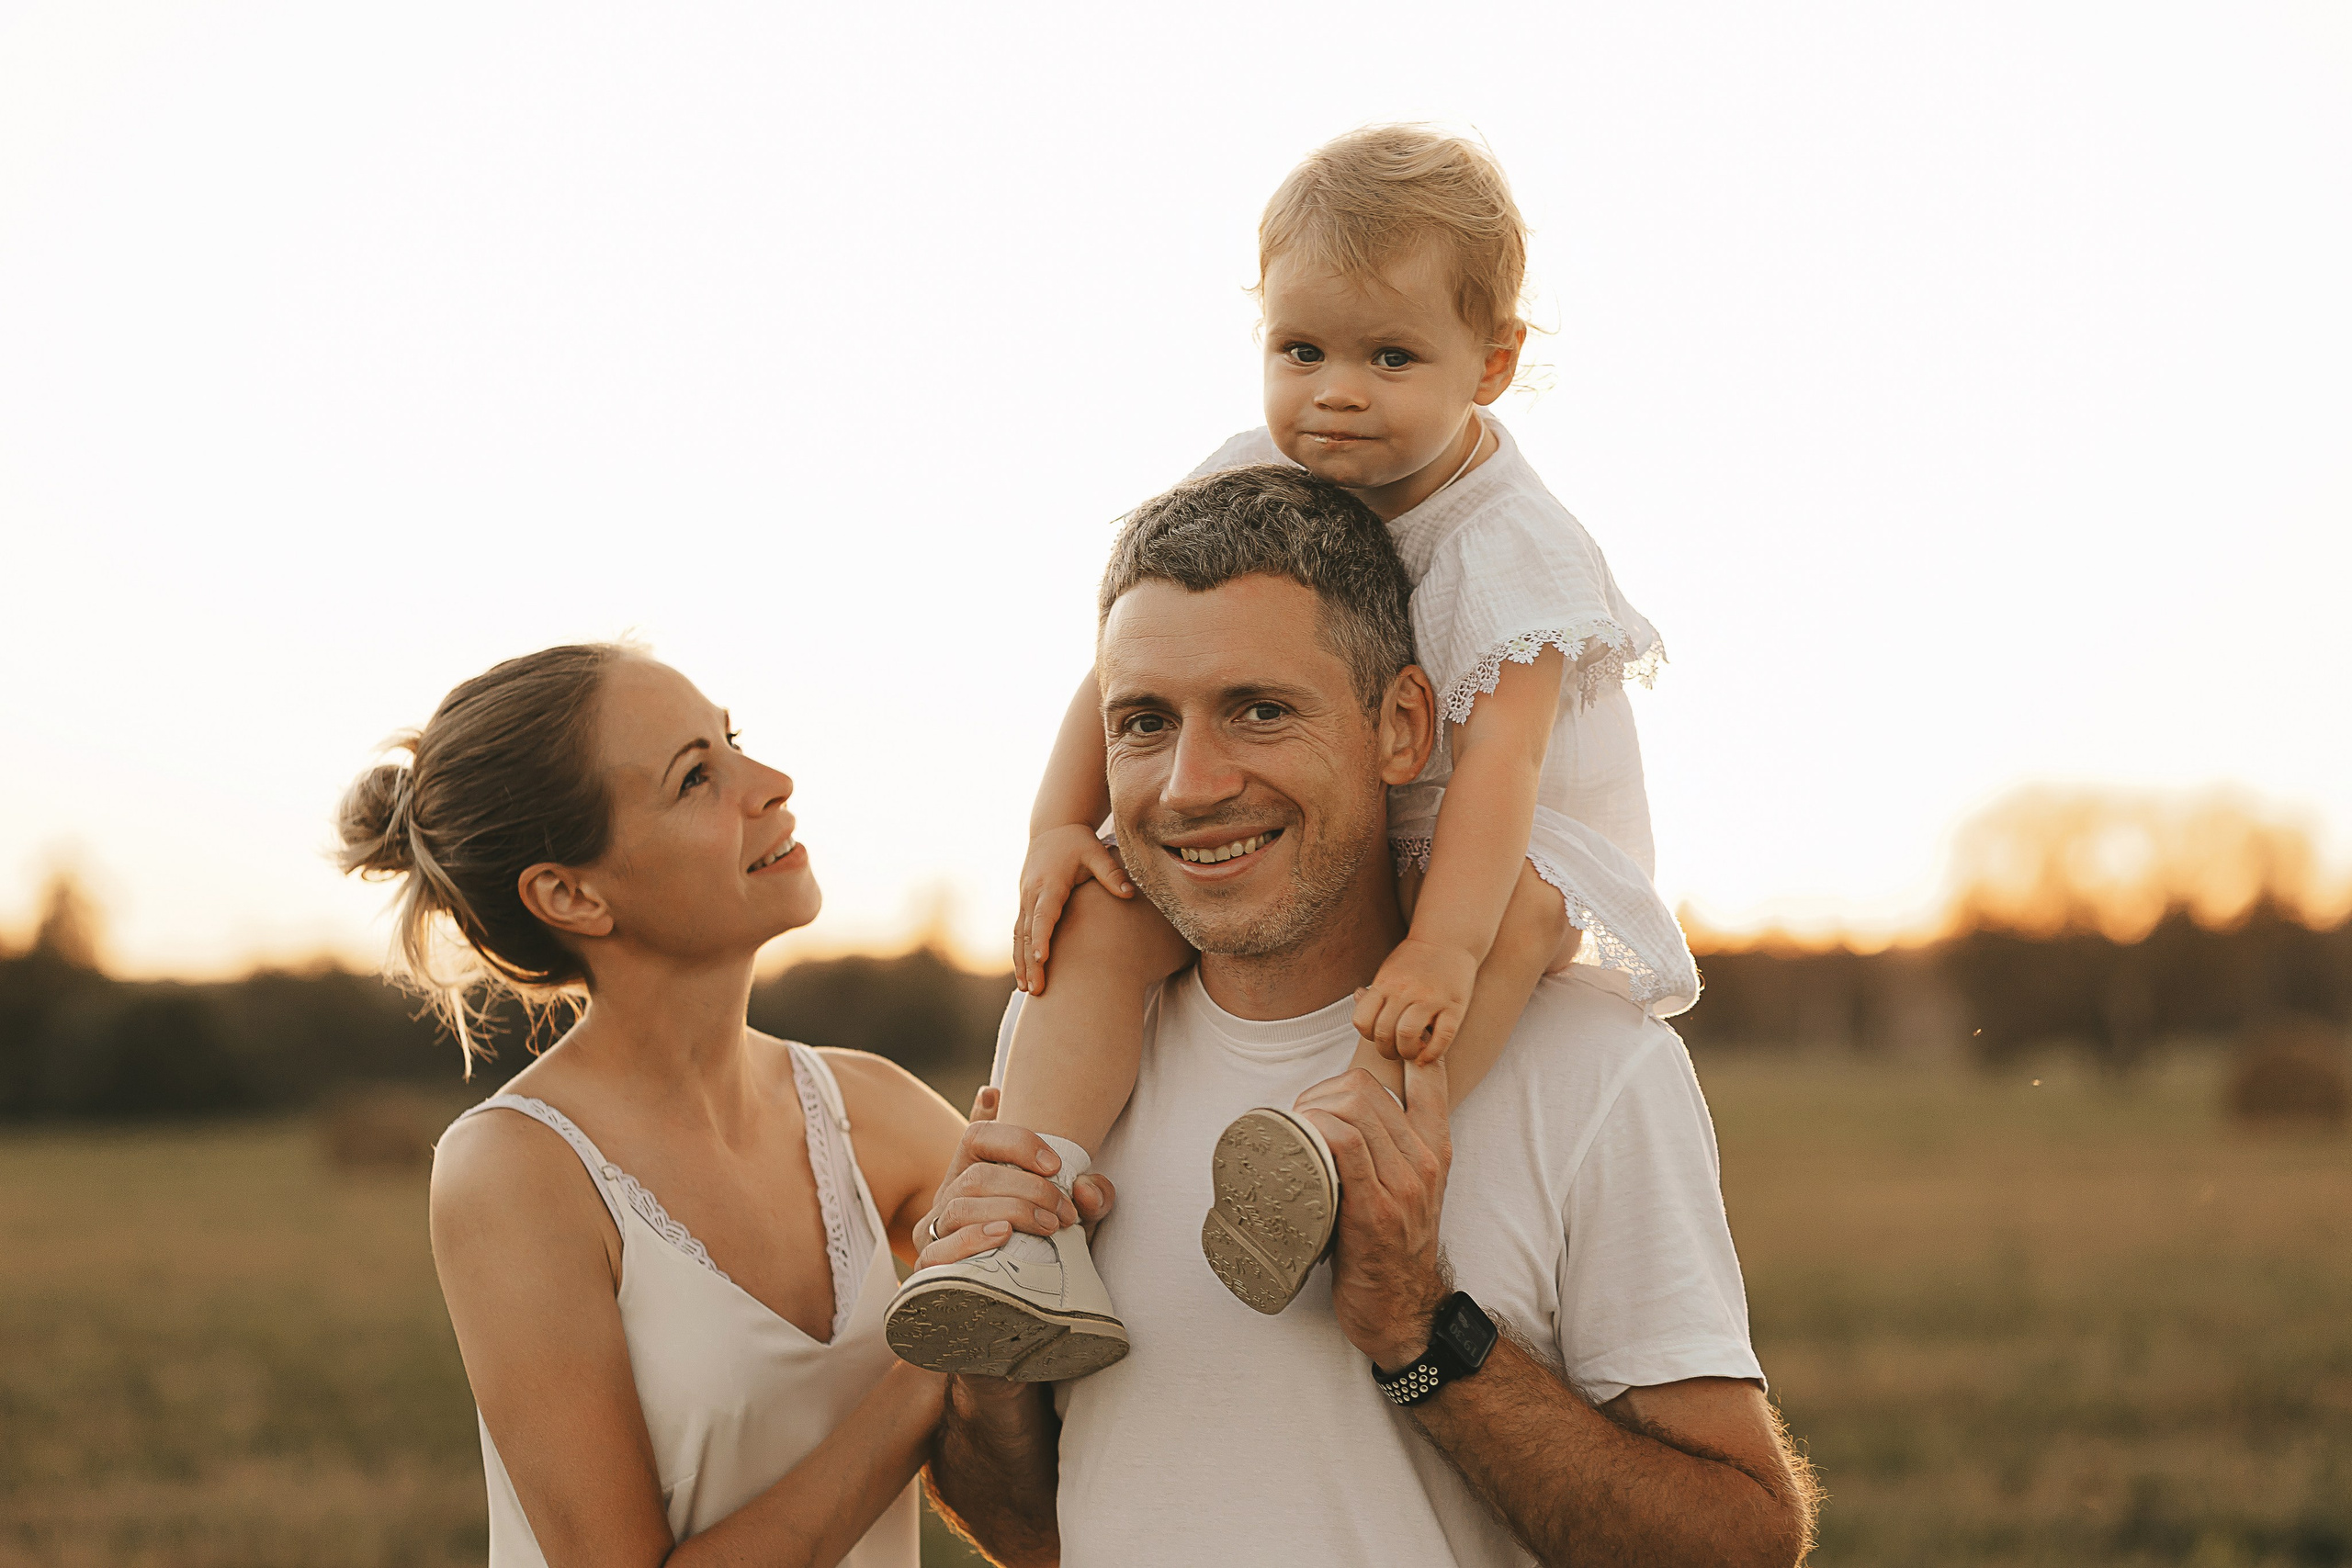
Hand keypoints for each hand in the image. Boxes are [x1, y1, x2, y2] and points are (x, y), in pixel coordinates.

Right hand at [914, 1087, 1115, 1269]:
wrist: (1020, 1294)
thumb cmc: (1046, 1241)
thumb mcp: (1074, 1215)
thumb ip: (1092, 1197)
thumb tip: (1086, 1188)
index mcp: (975, 1169)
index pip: (979, 1135)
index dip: (1017, 1143)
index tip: (1056, 1166)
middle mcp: (950, 1194)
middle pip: (978, 1177)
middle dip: (1030, 1191)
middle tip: (1066, 1213)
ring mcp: (936, 1230)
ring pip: (960, 1208)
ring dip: (1010, 1213)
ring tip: (1048, 1227)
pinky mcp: (931, 1263)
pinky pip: (937, 1250)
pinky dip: (972, 1240)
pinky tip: (1004, 1237)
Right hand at [1012, 824, 1135, 994]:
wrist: (1052, 829)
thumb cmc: (1077, 842)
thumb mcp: (1096, 852)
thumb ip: (1111, 873)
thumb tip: (1130, 894)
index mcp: (1050, 883)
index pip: (1043, 914)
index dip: (1041, 937)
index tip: (1041, 959)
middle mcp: (1033, 893)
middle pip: (1026, 933)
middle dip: (1029, 962)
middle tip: (1035, 989)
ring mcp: (1025, 899)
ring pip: (1018, 936)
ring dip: (1021, 963)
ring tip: (1028, 990)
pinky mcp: (1025, 903)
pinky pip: (1018, 932)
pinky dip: (1019, 954)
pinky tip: (1024, 974)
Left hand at [1293, 1055, 1453, 1371]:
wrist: (1402, 1310)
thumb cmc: (1390, 1245)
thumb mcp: (1406, 1186)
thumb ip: (1390, 1146)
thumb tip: (1344, 1105)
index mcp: (1435, 1147)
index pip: (1427, 1073)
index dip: (1390, 1051)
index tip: (1345, 1078)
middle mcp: (1425, 1160)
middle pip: (1366, 1086)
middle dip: (1322, 1091)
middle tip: (1301, 1120)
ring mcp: (1404, 1185)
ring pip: (1354, 1108)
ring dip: (1311, 1109)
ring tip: (1295, 1134)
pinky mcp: (1377, 1211)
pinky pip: (1346, 1145)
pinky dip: (1317, 1130)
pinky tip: (1300, 1141)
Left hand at [1351, 936, 1479, 1063]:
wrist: (1448, 939)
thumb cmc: (1415, 960)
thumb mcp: (1388, 971)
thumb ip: (1375, 991)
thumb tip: (1358, 1000)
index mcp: (1385, 984)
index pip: (1363, 1022)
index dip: (1368, 1037)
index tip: (1378, 1038)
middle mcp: (1405, 991)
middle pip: (1385, 1033)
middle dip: (1387, 1051)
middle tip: (1395, 1052)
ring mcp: (1431, 998)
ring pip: (1408, 1037)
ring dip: (1407, 1053)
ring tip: (1411, 1053)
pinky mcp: (1454, 1006)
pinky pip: (1442, 1038)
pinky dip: (1431, 1054)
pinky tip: (1426, 1056)